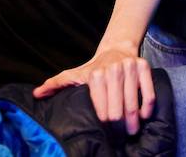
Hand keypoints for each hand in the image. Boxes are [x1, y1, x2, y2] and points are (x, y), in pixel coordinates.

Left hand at [33, 48, 154, 134]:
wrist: (117, 48)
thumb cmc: (94, 68)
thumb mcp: (74, 74)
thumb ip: (56, 84)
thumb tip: (36, 94)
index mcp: (95, 75)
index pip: (101, 109)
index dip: (103, 125)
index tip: (104, 134)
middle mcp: (113, 70)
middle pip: (117, 111)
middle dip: (118, 128)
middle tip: (119, 137)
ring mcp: (130, 67)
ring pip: (133, 105)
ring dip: (133, 123)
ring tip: (131, 132)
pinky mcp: (144, 67)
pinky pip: (149, 95)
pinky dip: (147, 109)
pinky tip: (143, 116)